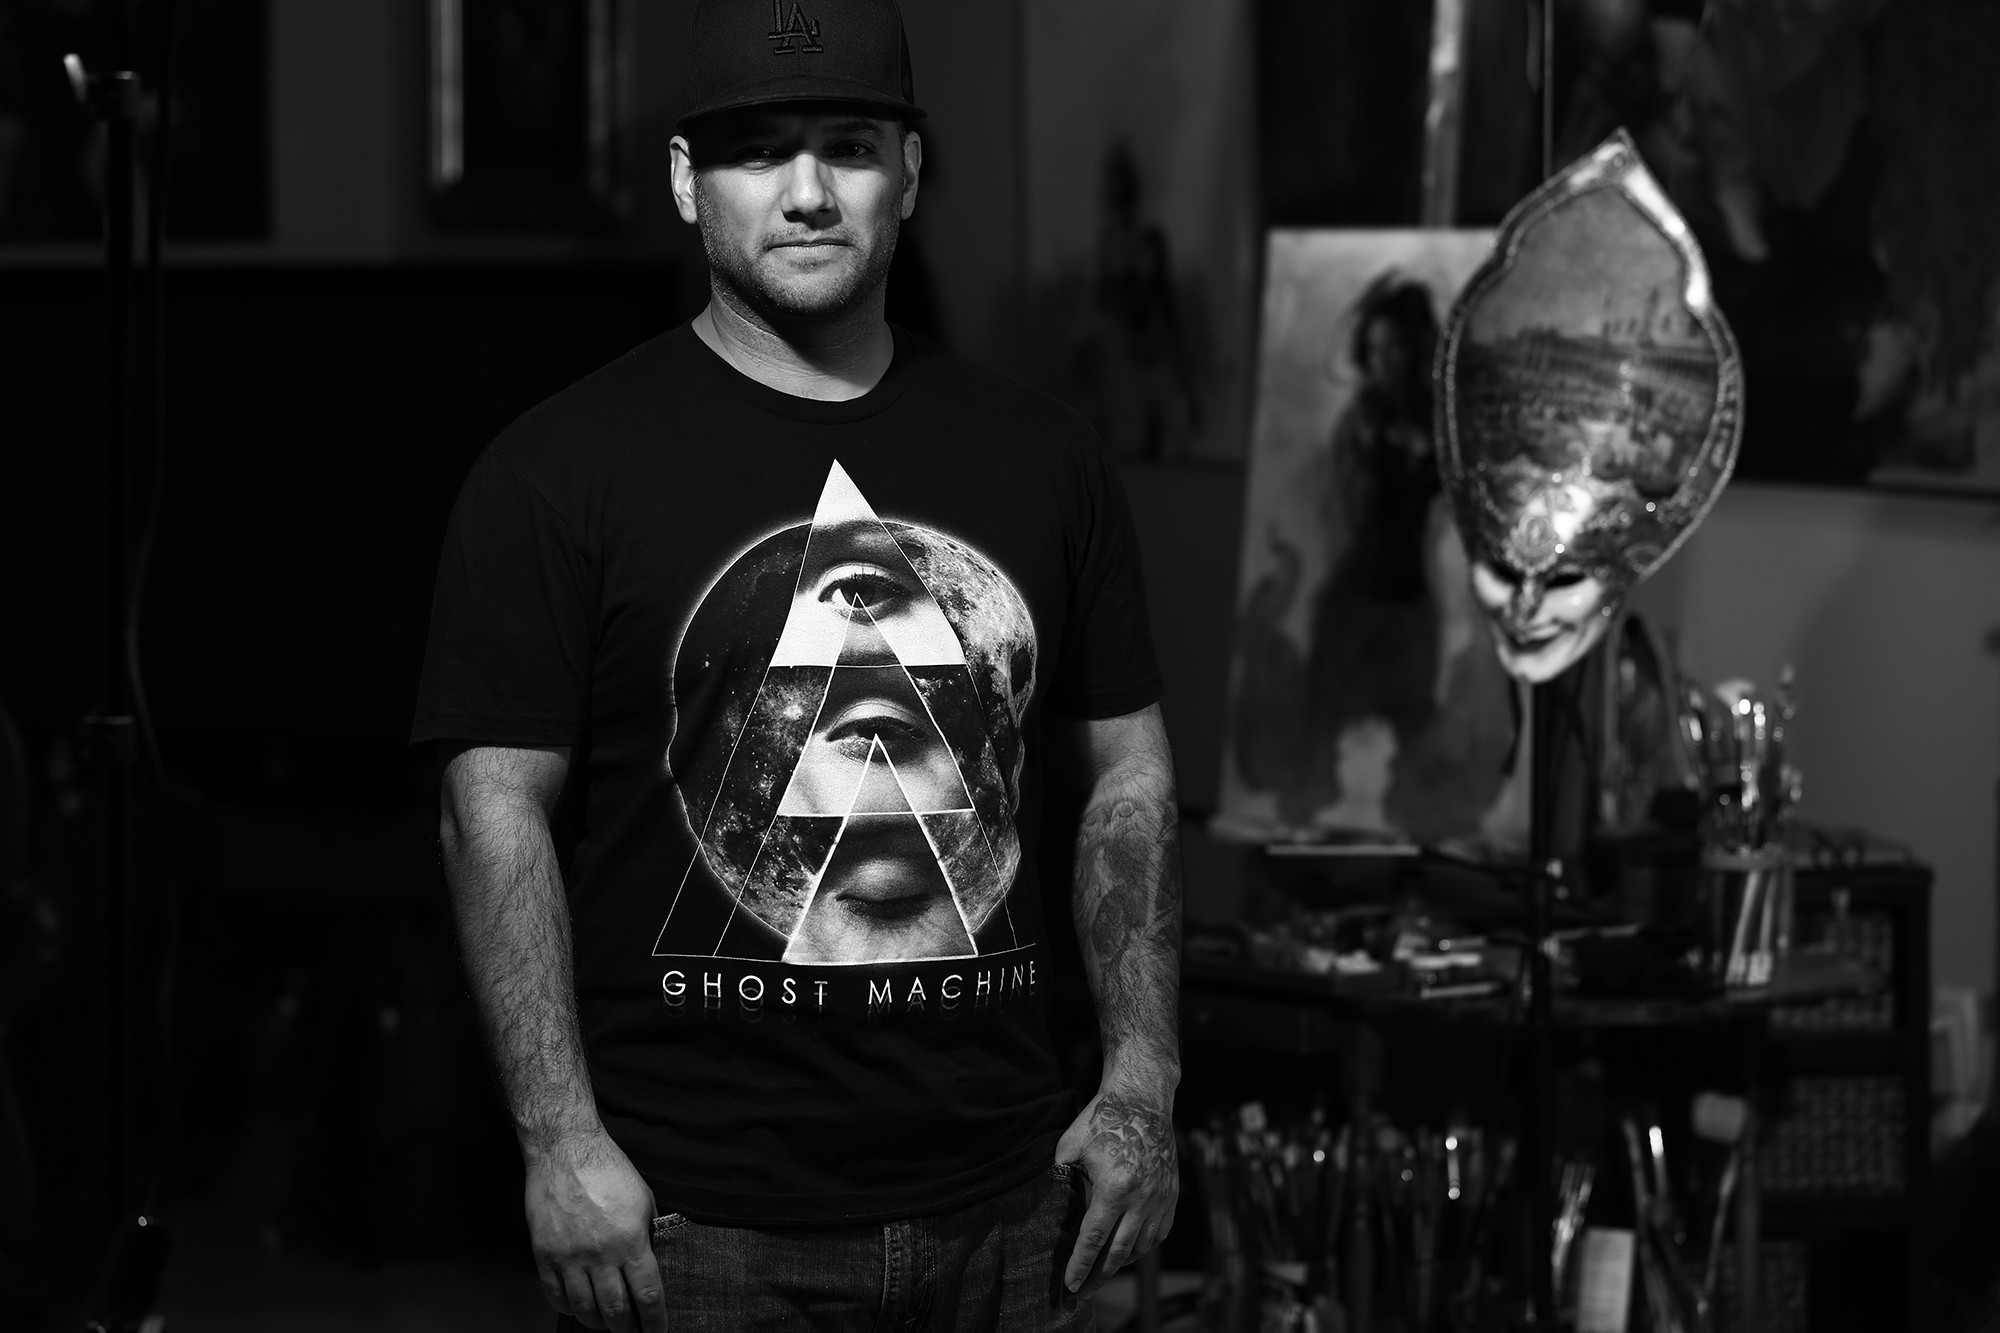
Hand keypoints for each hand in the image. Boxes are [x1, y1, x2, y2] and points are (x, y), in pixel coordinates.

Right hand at [524, 1130, 668, 1332]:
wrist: (565, 1150)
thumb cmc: (609, 1170)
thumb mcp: (644, 1199)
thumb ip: (648, 1234)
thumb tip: (653, 1263)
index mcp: (631, 1241)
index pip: (648, 1295)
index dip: (655, 1321)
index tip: (658, 1331)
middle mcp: (600, 1254)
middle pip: (615, 1311)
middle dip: (627, 1329)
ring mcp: (569, 1257)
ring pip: (584, 1309)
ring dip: (598, 1323)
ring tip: (606, 1323)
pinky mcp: (544, 1255)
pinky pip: (555, 1295)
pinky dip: (568, 1309)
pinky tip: (577, 1308)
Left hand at [1053, 1081, 1178, 1298]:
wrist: (1142, 1099)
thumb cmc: (1103, 1119)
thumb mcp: (1070, 1146)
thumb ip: (1060, 1177)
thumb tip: (1049, 1203)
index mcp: (1114, 1189)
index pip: (1094, 1239)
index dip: (1080, 1265)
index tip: (1070, 1285)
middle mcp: (1141, 1198)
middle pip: (1119, 1252)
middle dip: (1099, 1276)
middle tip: (1084, 1293)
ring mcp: (1160, 1197)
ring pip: (1142, 1246)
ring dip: (1122, 1263)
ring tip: (1104, 1271)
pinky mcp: (1170, 1193)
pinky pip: (1159, 1232)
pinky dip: (1144, 1246)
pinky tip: (1130, 1250)